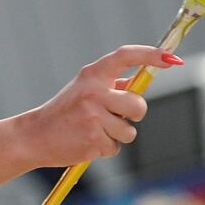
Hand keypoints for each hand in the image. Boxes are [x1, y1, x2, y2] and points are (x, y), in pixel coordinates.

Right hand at [18, 45, 181, 165]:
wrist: (34, 136)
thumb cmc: (63, 113)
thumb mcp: (82, 91)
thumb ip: (110, 86)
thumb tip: (137, 84)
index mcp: (91, 75)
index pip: (125, 57)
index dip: (151, 55)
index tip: (171, 58)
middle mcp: (93, 92)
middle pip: (137, 105)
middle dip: (133, 115)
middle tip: (117, 117)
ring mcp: (93, 116)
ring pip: (129, 131)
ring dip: (118, 135)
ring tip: (94, 131)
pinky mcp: (93, 140)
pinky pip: (115, 147)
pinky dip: (105, 148)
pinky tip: (86, 142)